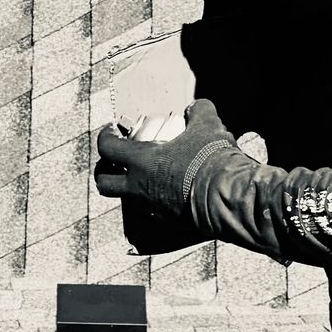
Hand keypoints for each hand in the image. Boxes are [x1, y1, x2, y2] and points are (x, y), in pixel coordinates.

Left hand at [95, 99, 236, 214]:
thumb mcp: (208, 127)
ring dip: (130, 189)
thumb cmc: (211, 160)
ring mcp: (152, 208)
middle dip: (104, 172)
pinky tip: (169, 194)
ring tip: (143, 179)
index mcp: (142, 161)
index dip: (105, 137)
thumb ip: (200, 112)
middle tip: (113, 164)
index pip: (108, 148)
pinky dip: (155, 203)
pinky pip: (153, 214)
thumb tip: (198, 108)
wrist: (227, 197)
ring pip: (127, 201)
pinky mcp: (169, 223)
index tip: (111, 131)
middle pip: (104, 184)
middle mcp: (140, 188)